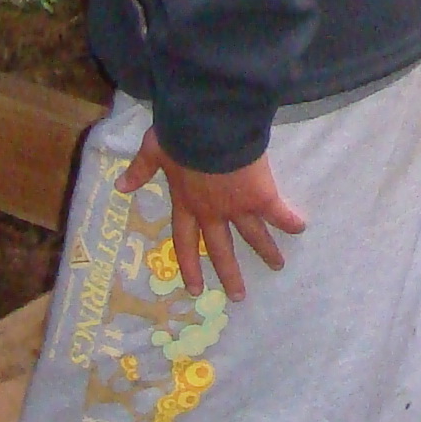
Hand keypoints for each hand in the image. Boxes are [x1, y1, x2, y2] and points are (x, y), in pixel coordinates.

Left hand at [118, 127, 305, 301]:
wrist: (209, 126)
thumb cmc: (179, 136)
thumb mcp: (154, 151)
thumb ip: (140, 170)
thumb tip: (119, 186)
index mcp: (185, 203)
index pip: (186, 242)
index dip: (189, 265)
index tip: (194, 288)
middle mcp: (212, 212)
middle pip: (221, 249)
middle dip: (229, 273)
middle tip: (237, 296)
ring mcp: (237, 206)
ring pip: (252, 235)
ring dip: (265, 251)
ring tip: (277, 266)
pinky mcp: (260, 195)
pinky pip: (277, 212)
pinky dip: (289, 220)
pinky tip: (301, 228)